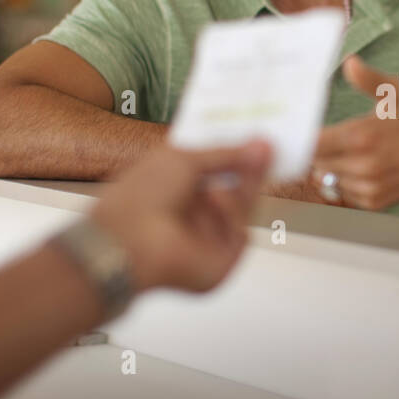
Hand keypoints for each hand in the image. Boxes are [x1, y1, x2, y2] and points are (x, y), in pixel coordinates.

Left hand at [88, 140, 270, 291]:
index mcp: (178, 188)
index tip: (256, 139)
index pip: (217, 171)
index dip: (236, 155)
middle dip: (251, 170)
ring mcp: (209, 238)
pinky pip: (241, 233)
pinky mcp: (221, 260)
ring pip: (243, 209)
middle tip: (268, 148)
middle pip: (237, 190)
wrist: (130, 239)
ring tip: (225, 174)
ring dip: (238, 189)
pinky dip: (230, 214)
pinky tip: (213, 201)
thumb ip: (226, 152)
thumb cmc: (142, 196)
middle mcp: (194, 214)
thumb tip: (261, 144)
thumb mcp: (183, 158)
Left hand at [311, 56, 398, 209]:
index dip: (301, 139)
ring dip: (331, 167)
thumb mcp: (396, 92)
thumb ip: (368, 79)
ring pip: (328, 179)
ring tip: (351, 151)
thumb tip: (350, 62)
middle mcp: (362, 166)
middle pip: (315, 163)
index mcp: (361, 136)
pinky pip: (344, 192)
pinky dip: (346, 181)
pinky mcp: (374, 202)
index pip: (311, 144)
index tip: (298, 131)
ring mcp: (368, 187)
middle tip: (329, 138)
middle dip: (317, 151)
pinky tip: (362, 167)